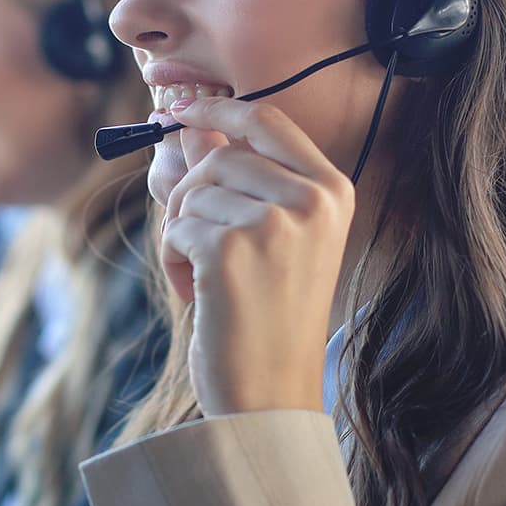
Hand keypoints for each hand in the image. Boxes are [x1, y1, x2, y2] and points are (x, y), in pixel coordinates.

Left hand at [161, 96, 353, 414]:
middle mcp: (312, 201)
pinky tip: (200, 297)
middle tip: (198, 250)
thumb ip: (235, 180)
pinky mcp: (233, 248)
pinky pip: (176, 229)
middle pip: (219, 157)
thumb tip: (187, 127)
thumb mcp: (267, 240)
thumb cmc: (267, 321)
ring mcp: (275, 222)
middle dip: (190, 199)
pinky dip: (174, 262)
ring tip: (208, 282)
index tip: (179, 111)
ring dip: (181, 237)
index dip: (217, 109)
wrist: (270, 396)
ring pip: (192, 194)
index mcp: (332, 192)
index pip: (267, 121)